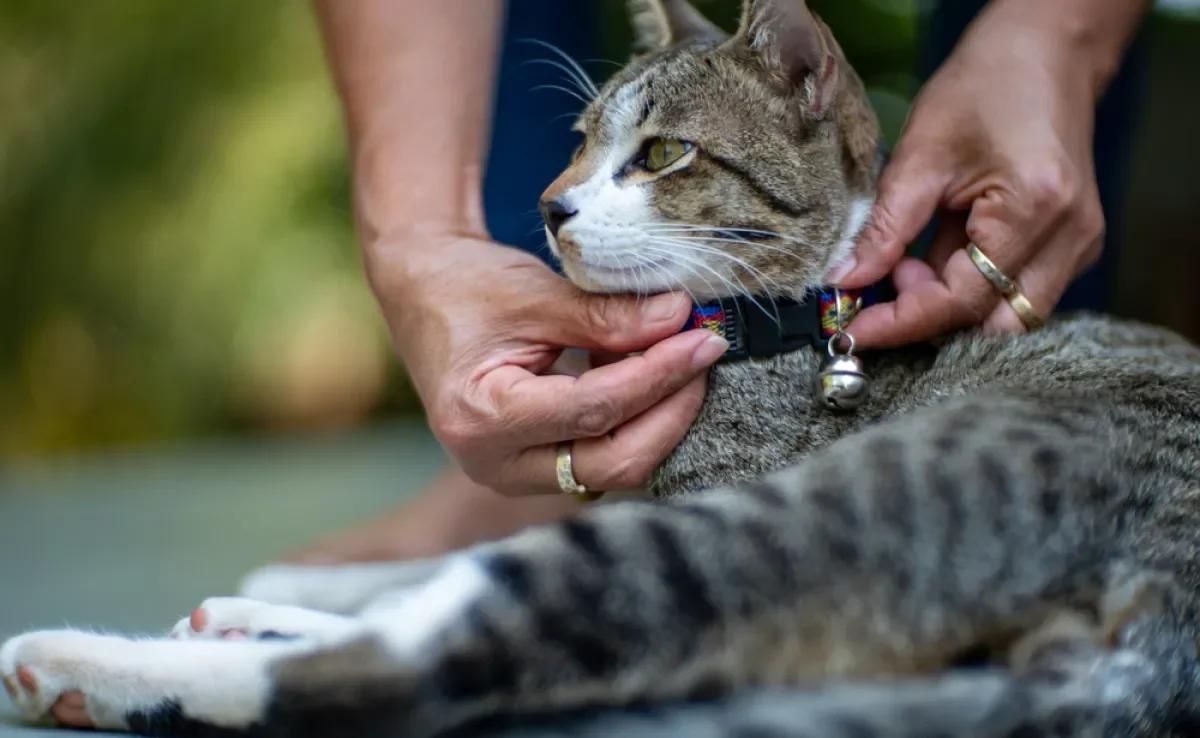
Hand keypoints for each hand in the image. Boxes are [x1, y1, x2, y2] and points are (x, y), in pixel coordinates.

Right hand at [366, 231, 727, 496]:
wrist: (421, 291)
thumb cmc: (465, 288)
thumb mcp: (536, 294)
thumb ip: (607, 315)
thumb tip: (680, 319)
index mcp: (481, 418)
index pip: (595, 411)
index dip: (658, 376)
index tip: (701, 339)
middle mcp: (493, 463)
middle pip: (610, 462)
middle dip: (669, 411)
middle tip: (704, 354)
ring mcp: (513, 473)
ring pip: (612, 468)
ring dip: (658, 418)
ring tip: (680, 356)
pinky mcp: (533, 468)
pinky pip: (601, 457)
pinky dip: (635, 420)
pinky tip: (652, 373)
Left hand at [831, 2, 1106, 348]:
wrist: (1048, 51)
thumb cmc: (985, 86)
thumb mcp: (921, 154)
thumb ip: (886, 228)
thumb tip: (846, 282)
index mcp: (1034, 210)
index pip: (962, 301)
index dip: (902, 323)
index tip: (852, 332)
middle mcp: (1070, 239)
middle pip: (995, 328)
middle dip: (930, 323)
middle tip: (883, 290)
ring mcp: (1079, 245)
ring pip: (1008, 318)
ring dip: (949, 306)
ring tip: (910, 262)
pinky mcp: (1072, 245)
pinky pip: (1017, 292)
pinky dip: (969, 288)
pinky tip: (937, 254)